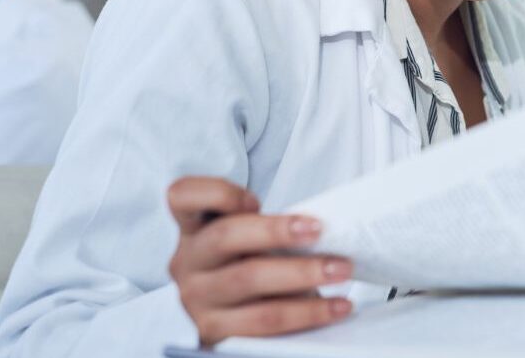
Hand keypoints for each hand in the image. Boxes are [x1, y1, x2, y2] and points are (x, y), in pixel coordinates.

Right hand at [167, 176, 352, 344]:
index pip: (183, 196)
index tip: (254, 200)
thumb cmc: (248, 265)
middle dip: (276, 231)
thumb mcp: (247, 240)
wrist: (231, 319)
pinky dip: (306, 312)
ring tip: (341, 269)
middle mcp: (187, 261)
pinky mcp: (213, 332)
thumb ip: (267, 228)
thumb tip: (325, 227)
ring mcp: (196, 298)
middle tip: (321, 230)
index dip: (216, 193)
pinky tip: (335, 306)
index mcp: (193, 228)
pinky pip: (264, 322)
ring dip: (302, 273)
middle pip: (225, 237)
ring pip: (249, 280)